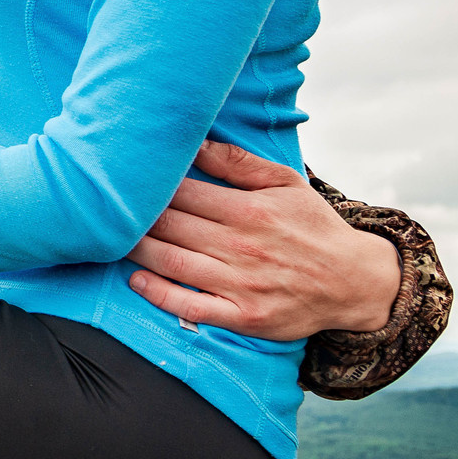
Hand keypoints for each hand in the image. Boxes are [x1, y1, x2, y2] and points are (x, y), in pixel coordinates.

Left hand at [128, 140, 401, 338]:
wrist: (354, 282)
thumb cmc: (312, 226)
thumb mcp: (285, 183)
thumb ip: (236, 162)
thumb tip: (192, 141)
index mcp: (250, 210)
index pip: (181, 192)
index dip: (147, 186)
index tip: (121, 179)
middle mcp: (242, 246)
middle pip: (169, 226)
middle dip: (133, 216)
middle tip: (103, 207)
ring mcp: (241, 284)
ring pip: (171, 263)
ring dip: (135, 250)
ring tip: (109, 239)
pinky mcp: (243, 316)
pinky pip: (189, 306)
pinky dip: (157, 294)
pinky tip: (135, 279)